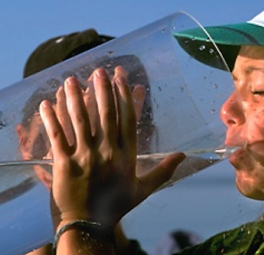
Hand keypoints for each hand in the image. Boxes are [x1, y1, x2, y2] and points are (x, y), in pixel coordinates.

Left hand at [40, 67, 184, 230]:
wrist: (89, 225)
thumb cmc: (116, 206)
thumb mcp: (144, 189)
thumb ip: (164, 171)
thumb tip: (183, 155)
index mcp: (126, 156)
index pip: (127, 120)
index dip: (124, 96)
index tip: (121, 78)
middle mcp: (107, 152)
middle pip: (105, 114)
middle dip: (102, 90)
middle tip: (99, 71)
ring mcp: (85, 157)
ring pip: (81, 121)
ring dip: (76, 98)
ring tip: (72, 79)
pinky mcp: (64, 164)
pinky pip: (57, 137)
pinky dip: (51, 119)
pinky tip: (47, 104)